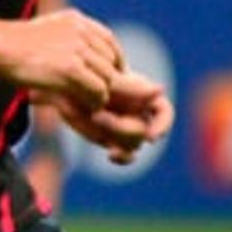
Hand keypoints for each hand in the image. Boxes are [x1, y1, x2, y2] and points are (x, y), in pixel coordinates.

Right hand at [0, 9, 124, 106]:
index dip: (112, 61)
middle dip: (107, 79)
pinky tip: (85, 106)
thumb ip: (67, 38)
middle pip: (110, 61)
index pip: (109, 41)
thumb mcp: (46, 30)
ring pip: (107, 78)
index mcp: (76, 20)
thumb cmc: (13, 43)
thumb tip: (82, 58)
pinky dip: (95, 101)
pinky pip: (97, 90)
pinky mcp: (71, 69)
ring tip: (90, 102)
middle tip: (98, 95)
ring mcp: (77, 50)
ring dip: (102, 93)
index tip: (106, 77)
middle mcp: (81, 32)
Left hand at [43, 70, 173, 161]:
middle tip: (96, 115)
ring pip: (134, 143)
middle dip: (121, 126)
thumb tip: (161, 89)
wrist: (66, 85)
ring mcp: (126, 128)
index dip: (162, 126)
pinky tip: (112, 155)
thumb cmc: (89, 74)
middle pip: (144, 130)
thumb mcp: (110, 78)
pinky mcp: (113, 139)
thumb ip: (134, 88)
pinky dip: (122, 157)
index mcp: (145, 97)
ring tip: (94, 117)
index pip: (165, 113)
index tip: (152, 137)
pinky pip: (127, 155)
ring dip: (115, 136)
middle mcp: (139, 114)